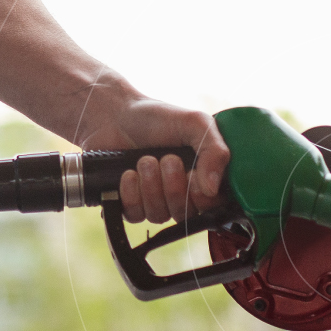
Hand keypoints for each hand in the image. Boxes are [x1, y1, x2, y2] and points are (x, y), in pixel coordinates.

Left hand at [80, 98, 230, 223]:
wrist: (115, 115)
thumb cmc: (157, 117)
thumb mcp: (195, 123)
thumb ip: (215, 150)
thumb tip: (212, 189)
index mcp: (203, 175)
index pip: (213, 205)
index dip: (202, 197)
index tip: (192, 175)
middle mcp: (182, 192)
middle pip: (185, 214)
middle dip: (174, 187)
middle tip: (167, 159)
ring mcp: (156, 200)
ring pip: (160, 215)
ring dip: (151, 187)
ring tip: (145, 160)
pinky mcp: (131, 204)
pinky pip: (136, 215)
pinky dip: (131, 194)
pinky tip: (128, 174)